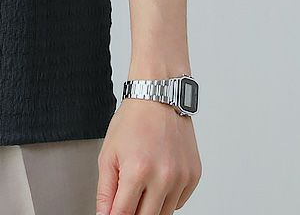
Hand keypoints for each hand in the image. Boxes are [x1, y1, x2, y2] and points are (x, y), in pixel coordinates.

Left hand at [96, 99, 200, 214]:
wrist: (158, 97)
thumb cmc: (132, 120)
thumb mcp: (108, 153)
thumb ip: (105, 190)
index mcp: (138, 171)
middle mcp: (163, 177)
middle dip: (133, 214)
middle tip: (126, 201)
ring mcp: (181, 178)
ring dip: (150, 207)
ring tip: (141, 184)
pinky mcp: (193, 176)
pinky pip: (178, 203)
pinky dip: (166, 198)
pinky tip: (157, 178)